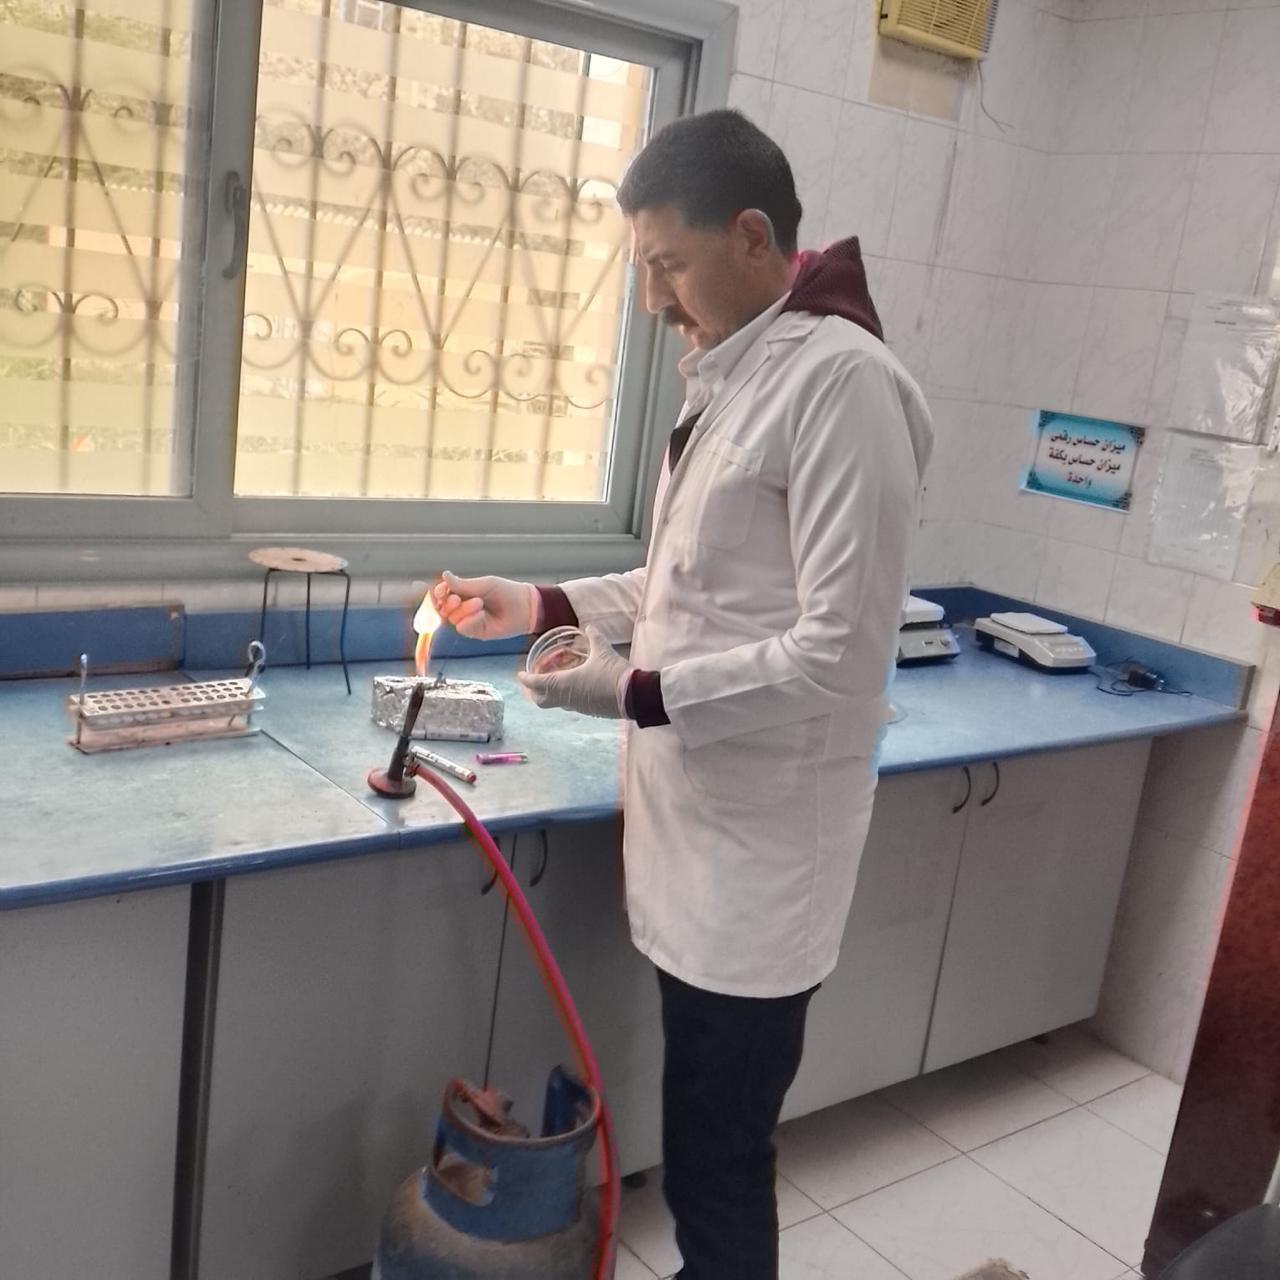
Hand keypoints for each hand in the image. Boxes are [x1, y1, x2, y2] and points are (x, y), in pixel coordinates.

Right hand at [432, 571, 538, 640]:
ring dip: (463, 610)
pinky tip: (481, 615)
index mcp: (464, 592)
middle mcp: (463, 607)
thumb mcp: (484, 584)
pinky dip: (469, 620)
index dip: (439, 593)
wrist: (525, 607)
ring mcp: (469, 620)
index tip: (442, 591)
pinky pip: (463, 628)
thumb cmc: (506, 592)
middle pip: (443, 607)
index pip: (443, 594)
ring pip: (452, 618)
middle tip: (457, 599)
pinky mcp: (476, 632)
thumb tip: (444, 575)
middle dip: (448, 603)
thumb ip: (463, 584)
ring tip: (479, 604)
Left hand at [517, 626, 631, 718]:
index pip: (538, 683)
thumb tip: (589, 627)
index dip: (527, 679)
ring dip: (552, 695)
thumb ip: (594, 638)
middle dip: (536, 693)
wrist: (635, 696)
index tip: (520, 675)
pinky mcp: (591, 711)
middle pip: (543, 701)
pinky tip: (575, 689)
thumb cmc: (613, 673)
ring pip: (558, 703)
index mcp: (565, 683)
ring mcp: (579, 707)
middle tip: (534, 683)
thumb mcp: (603, 651)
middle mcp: (568, 698)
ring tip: (553, 684)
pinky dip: (568, 697)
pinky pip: (572, 705)